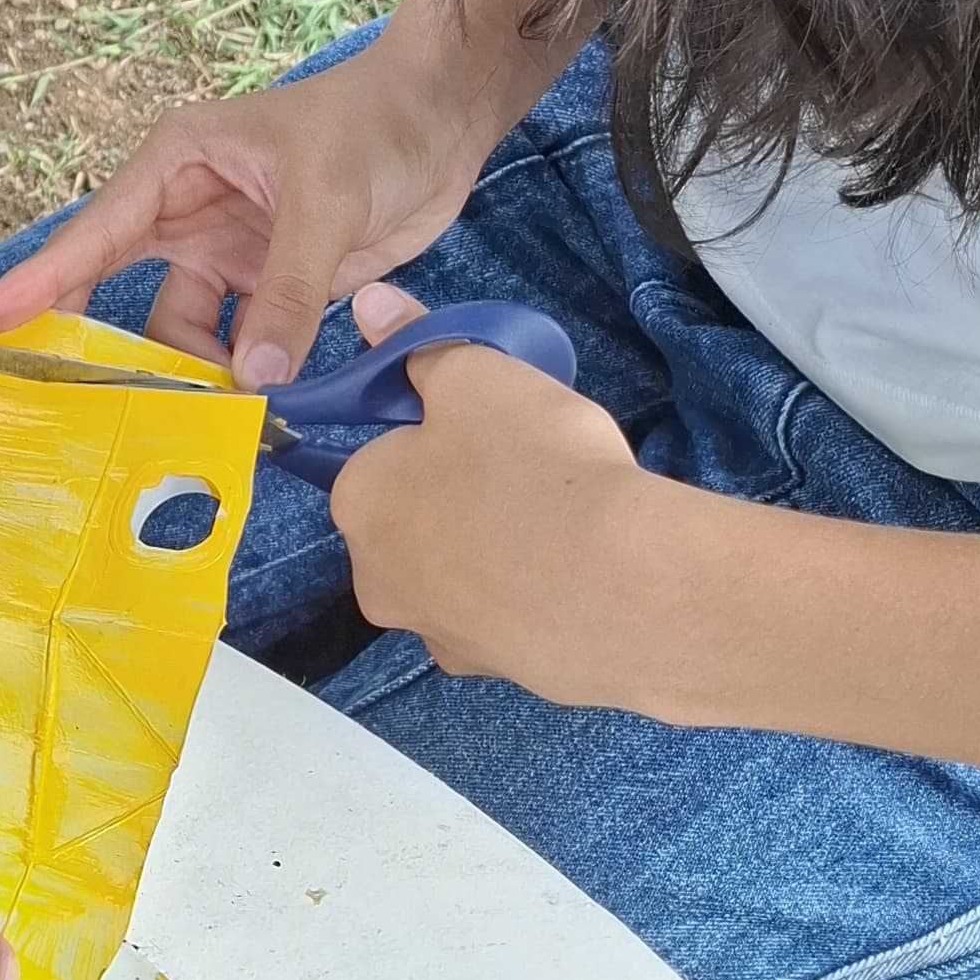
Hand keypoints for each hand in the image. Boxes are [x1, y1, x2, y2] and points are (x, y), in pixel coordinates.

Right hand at [0, 48, 502, 383]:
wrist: (444, 120)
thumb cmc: (372, 123)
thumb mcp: (327, 198)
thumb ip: (290, 288)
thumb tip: (255, 378)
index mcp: (177, 162)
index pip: (99, 228)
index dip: (46, 277)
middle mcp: (190, 210)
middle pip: (125, 289)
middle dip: (113, 345)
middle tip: (96, 406)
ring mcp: (231, 250)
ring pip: (185, 329)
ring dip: (200, 371)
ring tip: (225, 414)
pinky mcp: (274, 283)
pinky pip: (242, 341)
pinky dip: (248, 374)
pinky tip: (262, 404)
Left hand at [325, 283, 668, 699]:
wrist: (621, 589)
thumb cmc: (532, 466)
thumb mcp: (477, 375)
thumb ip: (419, 345)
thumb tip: (369, 306)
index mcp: (358, 503)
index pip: (376, 458)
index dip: (429, 436)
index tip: (484, 429)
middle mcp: (377, 579)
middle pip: (411, 522)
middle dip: (458, 497)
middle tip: (528, 471)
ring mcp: (437, 635)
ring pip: (458, 574)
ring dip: (496, 551)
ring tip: (565, 523)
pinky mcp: (498, 673)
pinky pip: (506, 617)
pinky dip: (533, 596)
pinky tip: (579, 574)